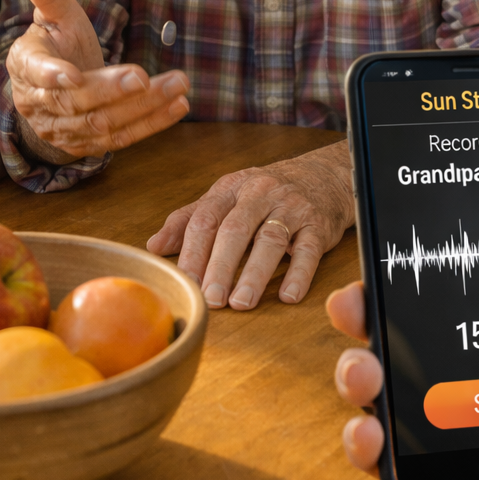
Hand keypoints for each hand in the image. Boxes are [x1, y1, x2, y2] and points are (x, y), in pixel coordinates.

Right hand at [5, 0, 189, 161]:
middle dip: (112, 90)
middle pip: (76, 103)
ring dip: (143, 107)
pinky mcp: (89, 147)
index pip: (36, 73)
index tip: (76, 75)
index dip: (54, 76)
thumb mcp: (55, 16)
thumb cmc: (58, 44)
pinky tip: (179, 105)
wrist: (58, 91)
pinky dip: (153, 124)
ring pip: (104, 124)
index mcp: (24, 67)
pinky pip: (123, 138)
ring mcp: (64, 131)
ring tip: (178, 85)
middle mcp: (39, 106)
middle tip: (143, 76)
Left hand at [147, 139, 353, 309]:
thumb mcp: (226, 197)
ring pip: (271, 240)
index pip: (207, 218)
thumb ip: (190, 219)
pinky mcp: (318, 225)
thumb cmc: (265, 194)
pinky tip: (288, 296)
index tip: (185, 281)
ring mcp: (291, 208)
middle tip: (210, 298)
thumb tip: (155, 246)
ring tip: (241, 303)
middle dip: (220, 266)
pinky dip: (299, 274)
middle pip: (236, 229)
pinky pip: (309, 250)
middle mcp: (260, 194)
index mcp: (232, 189)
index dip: (194, 251)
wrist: (323, 177)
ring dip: (254, 274)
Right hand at [330, 201, 478, 479]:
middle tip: (353, 308)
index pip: (478, 311)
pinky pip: (412, 478)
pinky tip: (365, 432)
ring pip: (405, 411)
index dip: (432, 285)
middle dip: (378, 326)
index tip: (394, 256)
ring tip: (360, 373)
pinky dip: (375, 456)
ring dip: (365, 384)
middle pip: (426, 354)